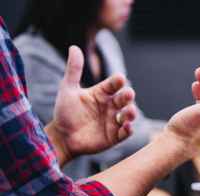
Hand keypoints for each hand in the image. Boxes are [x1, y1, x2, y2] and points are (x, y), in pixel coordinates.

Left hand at [46, 46, 136, 164]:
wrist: (61, 137)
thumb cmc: (65, 112)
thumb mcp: (68, 89)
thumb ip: (74, 70)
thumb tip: (74, 47)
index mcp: (102, 93)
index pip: (114, 84)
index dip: (117, 81)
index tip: (119, 78)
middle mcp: (110, 105)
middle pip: (124, 98)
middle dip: (128, 96)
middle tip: (128, 94)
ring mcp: (114, 121)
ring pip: (128, 115)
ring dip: (131, 113)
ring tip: (129, 112)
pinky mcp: (114, 136)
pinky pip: (125, 132)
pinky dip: (128, 130)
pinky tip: (127, 127)